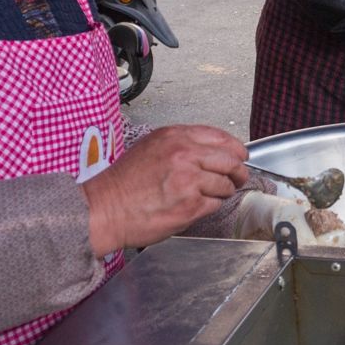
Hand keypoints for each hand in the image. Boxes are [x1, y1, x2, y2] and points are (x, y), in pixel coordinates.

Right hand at [82, 124, 247, 256]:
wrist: (105, 208)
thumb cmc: (123, 183)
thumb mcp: (151, 147)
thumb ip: (181, 145)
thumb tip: (211, 151)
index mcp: (175, 137)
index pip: (222, 138)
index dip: (235, 150)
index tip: (239, 157)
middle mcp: (185, 154)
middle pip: (231, 161)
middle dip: (238, 172)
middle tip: (237, 178)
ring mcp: (189, 180)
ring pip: (226, 184)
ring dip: (223, 192)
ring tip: (207, 195)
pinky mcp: (190, 205)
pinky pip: (215, 204)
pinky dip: (210, 206)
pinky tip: (194, 206)